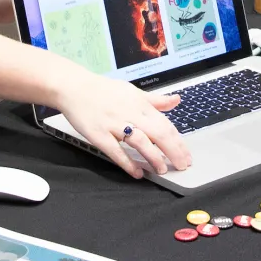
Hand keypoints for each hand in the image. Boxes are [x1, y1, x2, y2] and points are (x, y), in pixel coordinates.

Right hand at [54, 70, 192, 178]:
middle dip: (174, 151)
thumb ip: (155, 100)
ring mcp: (114, 124)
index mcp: (140, 104)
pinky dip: (128, 163)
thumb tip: (176, 100)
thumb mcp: (133, 91)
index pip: (166, 124)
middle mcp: (130, 114)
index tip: (186, 155)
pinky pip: (116, 151)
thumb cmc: (103, 91)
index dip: (179, 141)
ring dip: (154, 157)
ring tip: (162, 170)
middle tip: (182, 165)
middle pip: (158, 133)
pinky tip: (137, 172)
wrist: (74, 88)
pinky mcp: (99, 134)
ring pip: (140, 142)